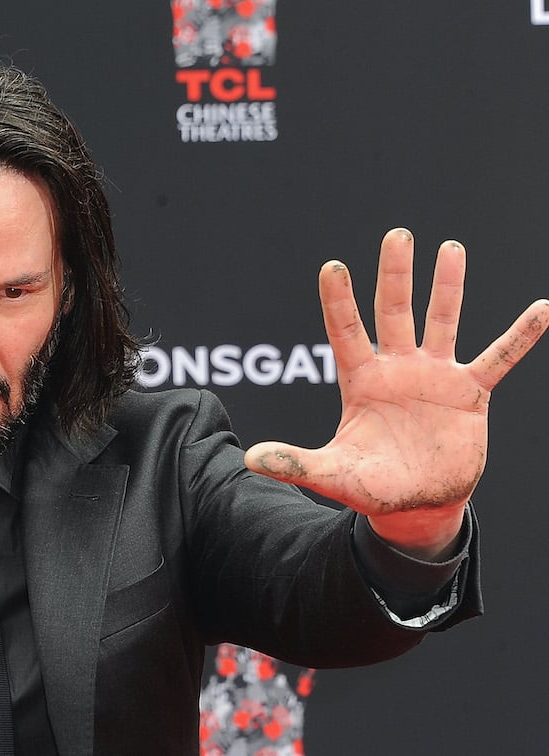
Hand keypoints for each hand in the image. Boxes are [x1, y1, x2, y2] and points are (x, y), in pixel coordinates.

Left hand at [245, 228, 548, 558]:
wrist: (416, 505)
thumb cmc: (371, 486)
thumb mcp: (331, 475)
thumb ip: (295, 463)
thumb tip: (250, 460)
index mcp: (361, 382)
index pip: (346, 332)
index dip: (339, 302)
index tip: (333, 267)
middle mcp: (397, 370)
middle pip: (394, 312)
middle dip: (396, 275)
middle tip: (397, 235)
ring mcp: (435, 377)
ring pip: (442, 321)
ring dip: (448, 287)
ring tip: (451, 248)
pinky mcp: (469, 394)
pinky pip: (500, 358)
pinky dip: (521, 336)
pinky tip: (543, 308)